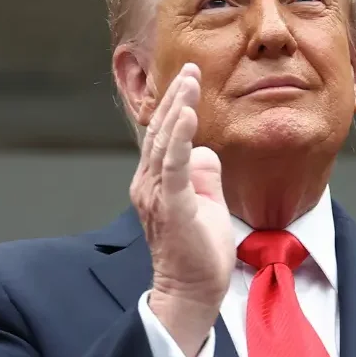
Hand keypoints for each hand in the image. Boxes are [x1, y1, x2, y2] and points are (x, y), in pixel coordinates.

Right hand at [130, 63, 235, 355]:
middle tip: (189, 68)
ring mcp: (157, 194)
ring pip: (166, 142)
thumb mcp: (205, 200)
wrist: (192, 288)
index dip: (176, 105)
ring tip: (189, 80)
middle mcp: (149, 183)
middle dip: (176, 97)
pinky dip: (181, 137)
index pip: (164, 135)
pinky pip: (175, 166)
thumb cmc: (199, 248)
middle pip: (161, 131)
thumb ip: (203, 173)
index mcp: (156, 181)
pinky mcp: (172, 206)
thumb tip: (206, 150)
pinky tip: (189, 114)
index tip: (189, 78)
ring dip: (178, 108)